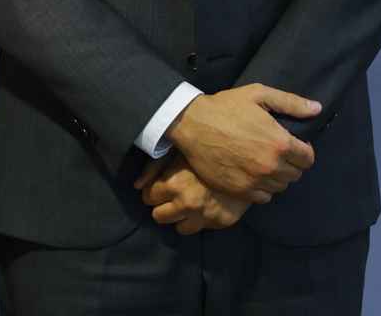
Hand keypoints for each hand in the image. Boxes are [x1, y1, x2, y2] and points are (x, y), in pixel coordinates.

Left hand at [134, 153, 249, 234]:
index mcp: (173, 184)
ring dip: (179, 217)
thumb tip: (136, 186)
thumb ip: (153, 167)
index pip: (148, 197)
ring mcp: (205, 215)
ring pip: (179, 228)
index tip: (160, 187)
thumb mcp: (177, 151)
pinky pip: (199, 229)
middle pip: (158, 216)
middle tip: (171, 197)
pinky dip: (198, 220)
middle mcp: (187, 203)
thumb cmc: (206, 151)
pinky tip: (202, 206)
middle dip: (162, 206)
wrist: (245, 158)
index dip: (153, 192)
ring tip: (185, 205)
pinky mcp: (220, 222)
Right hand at [167, 84, 319, 201]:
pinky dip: (263, 188)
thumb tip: (317, 109)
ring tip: (264, 164)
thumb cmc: (225, 107)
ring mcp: (255, 180)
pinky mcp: (239, 190)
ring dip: (277, 177)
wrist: (191, 124)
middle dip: (291, 164)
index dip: (303, 151)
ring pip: (280, 186)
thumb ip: (291, 103)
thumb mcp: (258, 95)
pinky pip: (263, 197)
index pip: (308, 158)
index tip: (292, 145)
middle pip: (296, 174)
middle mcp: (271, 165)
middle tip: (276, 153)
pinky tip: (253, 175)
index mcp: (280, 143)